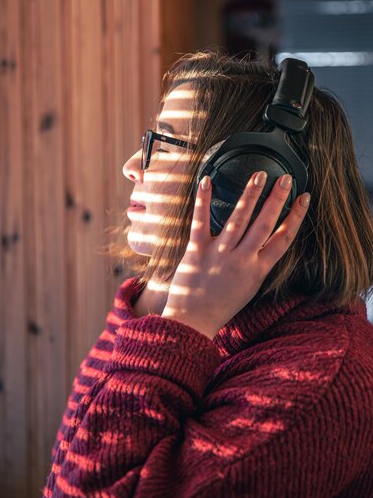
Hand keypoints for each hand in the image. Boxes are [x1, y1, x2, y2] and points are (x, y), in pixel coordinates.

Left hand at [161, 171, 310, 338]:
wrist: (193, 321)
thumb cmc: (221, 306)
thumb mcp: (249, 287)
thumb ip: (258, 264)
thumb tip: (267, 242)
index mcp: (258, 270)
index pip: (284, 238)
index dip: (296, 216)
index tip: (304, 198)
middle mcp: (242, 260)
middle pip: (265, 224)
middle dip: (277, 198)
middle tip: (284, 178)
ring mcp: (220, 254)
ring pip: (239, 219)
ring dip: (250, 195)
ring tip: (259, 176)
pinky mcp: (197, 251)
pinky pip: (201, 221)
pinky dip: (203, 200)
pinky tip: (207, 181)